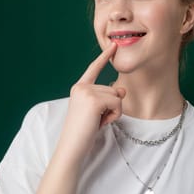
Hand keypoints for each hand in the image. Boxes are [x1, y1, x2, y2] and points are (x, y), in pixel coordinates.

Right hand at [57, 43, 125, 160]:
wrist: (72, 147)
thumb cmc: (83, 132)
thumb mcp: (97, 111)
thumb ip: (108, 97)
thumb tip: (122, 89)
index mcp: (79, 87)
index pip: (94, 69)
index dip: (104, 57)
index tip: (113, 45)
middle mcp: (81, 87)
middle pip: (112, 89)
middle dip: (111, 107)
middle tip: (96, 120)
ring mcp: (87, 92)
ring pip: (117, 96)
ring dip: (113, 112)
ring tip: (97, 122)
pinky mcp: (94, 100)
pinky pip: (118, 103)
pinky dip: (114, 115)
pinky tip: (101, 123)